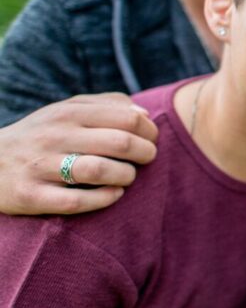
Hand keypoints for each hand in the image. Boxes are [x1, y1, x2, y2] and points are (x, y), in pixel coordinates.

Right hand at [0, 94, 157, 214]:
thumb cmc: (40, 135)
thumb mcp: (66, 110)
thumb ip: (105, 105)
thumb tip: (144, 113)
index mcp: (67, 113)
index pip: (126, 118)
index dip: (149, 131)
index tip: (152, 140)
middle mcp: (54, 137)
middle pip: (120, 143)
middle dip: (145, 153)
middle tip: (148, 159)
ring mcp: (41, 167)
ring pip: (99, 170)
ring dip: (126, 176)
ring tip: (128, 176)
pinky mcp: (31, 196)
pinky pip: (76, 201)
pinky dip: (104, 199)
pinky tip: (114, 194)